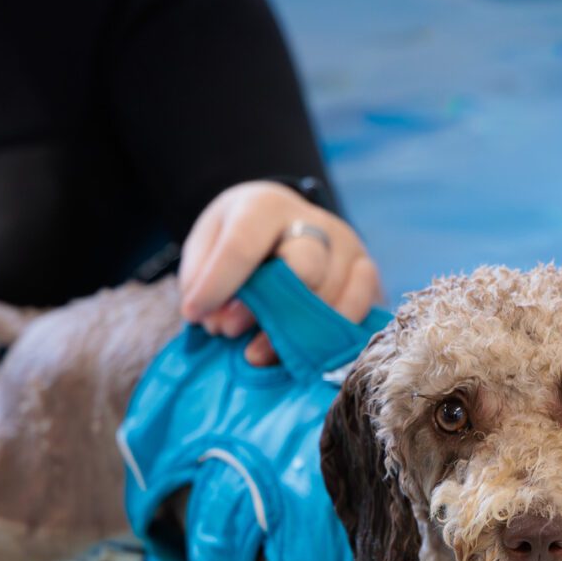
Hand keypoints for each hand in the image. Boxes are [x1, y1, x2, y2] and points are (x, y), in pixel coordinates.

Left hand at [178, 180, 381, 364]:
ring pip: (331, 296)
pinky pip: (359, 312)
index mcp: (267, 206)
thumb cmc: (240, 241)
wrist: (281, 226)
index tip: (194, 314)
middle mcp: (316, 222)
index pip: (243, 245)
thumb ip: (203, 279)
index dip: (217, 285)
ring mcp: (348, 248)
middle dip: (266, 308)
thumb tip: (219, 322)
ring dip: (291, 334)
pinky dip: (329, 339)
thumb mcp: (207, 246)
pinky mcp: (367, 275)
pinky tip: (300, 354)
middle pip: (304, 266)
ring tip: (255, 353)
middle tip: (229, 331)